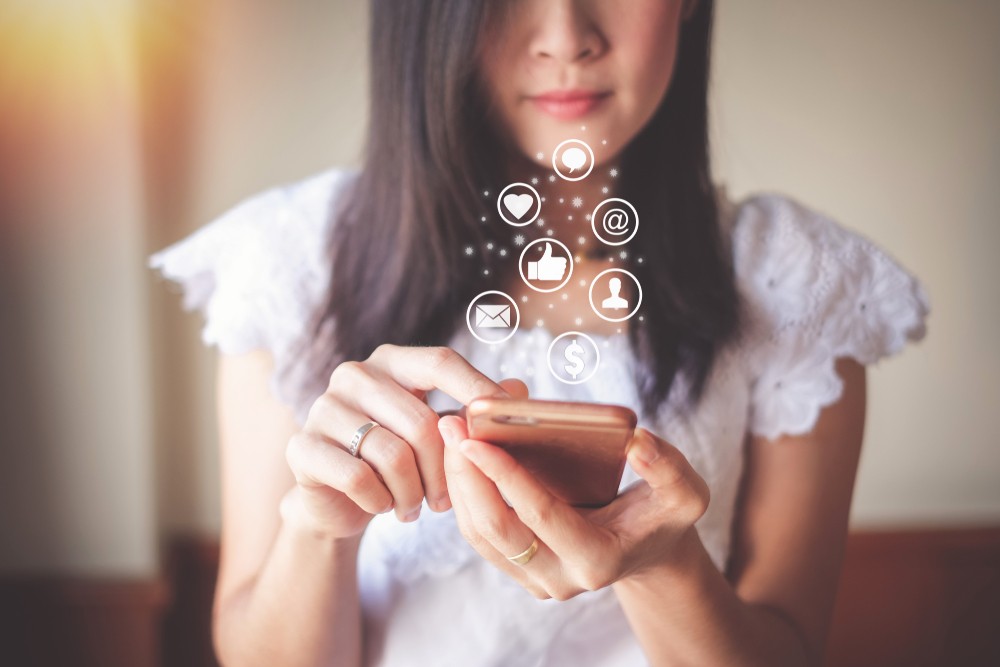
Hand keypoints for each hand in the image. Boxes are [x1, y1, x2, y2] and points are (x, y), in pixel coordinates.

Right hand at [282, 344, 511, 538]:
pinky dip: (380, 501)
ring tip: (415, 508)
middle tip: (446, 500)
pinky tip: (382, 506)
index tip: (503, 420)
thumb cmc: (396, 460)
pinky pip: (358, 478)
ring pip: (392, 454)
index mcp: (392, 361)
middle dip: (443, 471)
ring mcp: (323, 407)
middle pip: (422, 421)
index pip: (441, 362)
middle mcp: (354, 374)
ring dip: (412, 493)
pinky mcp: (302, 446)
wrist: (337, 500)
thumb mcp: (437, 433)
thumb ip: (472, 410)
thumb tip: (520, 391)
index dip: (477, 389)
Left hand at [438, 409, 709, 599]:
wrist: (648, 546)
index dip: (505, 476)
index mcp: (598, 559)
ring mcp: (536, 579)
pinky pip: (479, 533)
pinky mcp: (520, 569)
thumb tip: (637, 442)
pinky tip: (459, 454)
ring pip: (479, 533)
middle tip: (451, 425)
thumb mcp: (685, 492)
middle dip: (467, 476)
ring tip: (449, 431)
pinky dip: (464, 493)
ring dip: (458, 481)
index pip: (541, 515)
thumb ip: (668, 469)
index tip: (476, 437)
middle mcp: (561, 578)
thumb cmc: (664, 513)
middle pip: (496, 528)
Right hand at [527, 242, 567, 280]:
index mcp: (557, 261)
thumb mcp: (546, 256)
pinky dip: (560, 275)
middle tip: (560, 266)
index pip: (563, 260)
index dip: (563, 261)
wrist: (537, 270)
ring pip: (562, 271)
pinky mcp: (555, 277)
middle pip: (563, 266)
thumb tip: (547, 243)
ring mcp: (556, 272)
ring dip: (562, 271)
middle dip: (562, 266)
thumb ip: (548, 249)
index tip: (562, 261)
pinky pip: (560, 276)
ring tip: (560, 270)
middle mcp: (557, 267)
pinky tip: (559, 274)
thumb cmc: (542, 262)